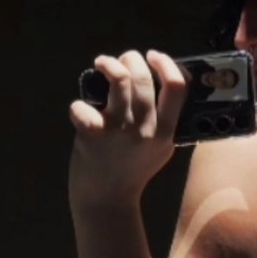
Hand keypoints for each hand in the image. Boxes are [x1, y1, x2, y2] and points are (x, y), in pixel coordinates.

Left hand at [68, 49, 187, 208]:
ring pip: (119, 80)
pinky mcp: (94, 134)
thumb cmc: (132, 171)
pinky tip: (80, 111)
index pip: (177, 87)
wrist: (108, 200)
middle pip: (144, 77)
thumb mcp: (161, 149)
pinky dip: (78, 105)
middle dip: (131, 59)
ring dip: (109, 64)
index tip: (154, 57)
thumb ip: (163, 122)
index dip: (166, 64)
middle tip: (123, 61)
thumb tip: (160, 84)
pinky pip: (83, 106)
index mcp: (165, 131)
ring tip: (102, 64)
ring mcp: (120, 131)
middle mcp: (146, 129)